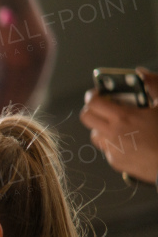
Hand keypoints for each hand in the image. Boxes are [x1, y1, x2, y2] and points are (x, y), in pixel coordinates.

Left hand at [80, 69, 157, 183]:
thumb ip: (154, 85)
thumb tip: (142, 73)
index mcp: (123, 117)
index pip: (93, 103)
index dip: (92, 96)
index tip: (97, 93)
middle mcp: (113, 134)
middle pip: (86, 118)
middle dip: (92, 110)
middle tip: (103, 107)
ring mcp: (113, 150)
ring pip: (95, 135)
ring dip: (102, 128)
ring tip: (119, 125)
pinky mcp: (116, 162)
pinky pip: (107, 150)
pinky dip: (113, 143)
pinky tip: (129, 140)